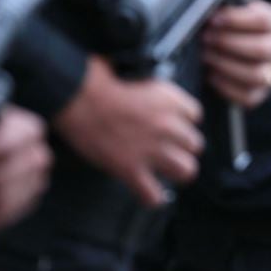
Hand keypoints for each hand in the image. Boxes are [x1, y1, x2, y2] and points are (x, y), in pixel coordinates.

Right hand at [53, 56, 202, 207]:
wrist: (76, 96)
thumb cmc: (98, 79)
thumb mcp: (137, 73)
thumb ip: (152, 90)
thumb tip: (150, 93)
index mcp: (170, 99)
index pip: (195, 115)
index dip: (183, 120)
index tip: (173, 122)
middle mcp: (167, 126)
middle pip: (195, 144)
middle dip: (183, 147)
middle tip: (170, 149)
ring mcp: (151, 150)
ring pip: (186, 170)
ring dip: (177, 171)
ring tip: (167, 171)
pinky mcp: (130, 169)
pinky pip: (153, 195)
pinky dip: (152, 197)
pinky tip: (150, 193)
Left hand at [200, 0, 270, 107]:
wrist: (249, 55)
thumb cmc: (237, 29)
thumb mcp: (237, 13)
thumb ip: (228, 10)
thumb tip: (206, 10)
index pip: (263, 20)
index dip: (236, 20)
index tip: (213, 19)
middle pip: (261, 49)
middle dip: (229, 43)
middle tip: (206, 39)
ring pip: (256, 74)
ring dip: (226, 65)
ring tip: (207, 56)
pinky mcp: (260, 94)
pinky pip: (246, 96)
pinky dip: (225, 86)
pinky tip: (211, 75)